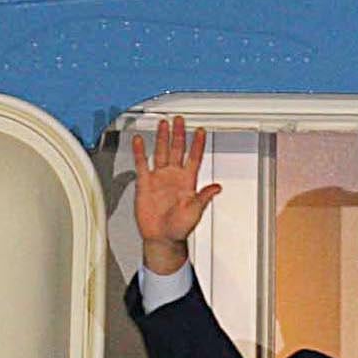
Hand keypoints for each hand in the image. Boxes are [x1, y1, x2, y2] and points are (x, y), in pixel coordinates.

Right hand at [132, 116, 221, 274]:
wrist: (162, 238)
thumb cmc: (179, 228)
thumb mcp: (195, 211)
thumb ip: (204, 197)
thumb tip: (218, 187)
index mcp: (187, 182)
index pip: (194, 158)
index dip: (198, 144)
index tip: (201, 131)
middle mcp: (173, 177)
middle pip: (177, 150)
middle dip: (179, 134)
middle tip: (179, 120)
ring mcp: (159, 179)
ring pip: (161, 152)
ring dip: (162, 138)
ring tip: (163, 124)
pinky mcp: (145, 184)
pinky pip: (142, 164)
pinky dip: (140, 152)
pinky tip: (140, 140)